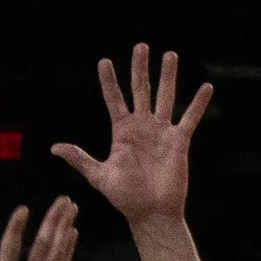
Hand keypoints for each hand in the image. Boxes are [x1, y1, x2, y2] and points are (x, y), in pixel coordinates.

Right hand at [0, 197, 79, 260]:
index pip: (9, 252)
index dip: (16, 230)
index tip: (24, 209)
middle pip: (42, 249)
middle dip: (53, 221)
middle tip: (63, 199)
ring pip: (56, 256)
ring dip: (64, 229)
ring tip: (72, 207)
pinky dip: (68, 251)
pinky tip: (72, 234)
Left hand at [51, 44, 211, 225]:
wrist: (151, 214)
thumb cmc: (125, 198)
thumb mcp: (99, 176)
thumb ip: (80, 159)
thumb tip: (54, 148)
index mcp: (122, 132)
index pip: (114, 99)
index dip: (108, 81)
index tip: (104, 62)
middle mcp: (142, 127)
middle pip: (141, 90)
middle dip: (140, 68)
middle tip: (141, 46)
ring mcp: (161, 132)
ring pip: (165, 97)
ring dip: (167, 76)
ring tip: (169, 55)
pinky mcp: (179, 142)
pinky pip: (190, 119)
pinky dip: (198, 104)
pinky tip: (206, 88)